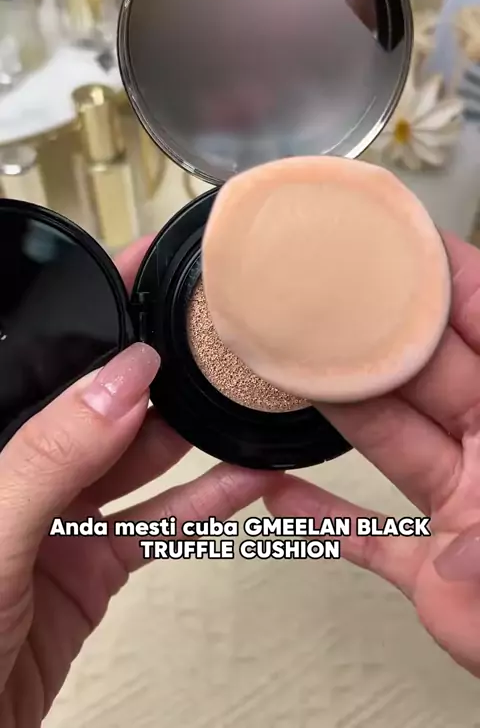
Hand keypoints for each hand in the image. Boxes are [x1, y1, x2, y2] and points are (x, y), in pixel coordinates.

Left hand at [0, 236, 272, 726]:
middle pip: (106, 407)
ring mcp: (63, 519)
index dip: (102, 316)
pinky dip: (202, 502)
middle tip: (213, 341)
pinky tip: (242, 480)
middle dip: (161, 374)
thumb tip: (120, 381)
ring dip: (194, 439)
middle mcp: (29, 471)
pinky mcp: (93, 565)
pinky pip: (156, 522)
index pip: (54, 364)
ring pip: (140, 462)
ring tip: (241, 405)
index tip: (151, 273)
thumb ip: (53, 454)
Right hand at [264, 233, 479, 679]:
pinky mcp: (440, 568)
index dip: (440, 275)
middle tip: (316, 296)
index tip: (389, 238)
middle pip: (423, 371)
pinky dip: (326, 520)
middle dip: (369, 334)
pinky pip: (374, 538)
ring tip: (286, 371)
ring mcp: (464, 505)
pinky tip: (280, 496)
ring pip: (391, 440)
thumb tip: (453, 556)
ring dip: (339, 409)